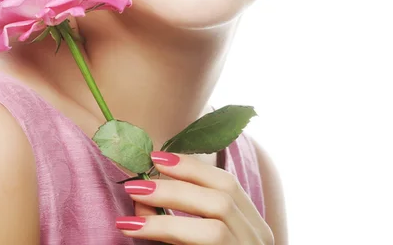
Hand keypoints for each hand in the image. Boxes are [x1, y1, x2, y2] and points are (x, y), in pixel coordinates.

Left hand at [116, 151, 274, 243]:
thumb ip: (180, 223)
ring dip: (170, 209)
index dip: (193, 166)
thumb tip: (142, 197)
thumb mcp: (200, 243)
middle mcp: (259, 242)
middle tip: (137, 182)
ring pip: (215, 226)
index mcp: (254, 228)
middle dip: (176, 184)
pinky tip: (139, 230)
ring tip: (133, 203)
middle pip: (222, 197)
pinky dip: (171, 233)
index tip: (158, 157)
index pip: (228, 184)